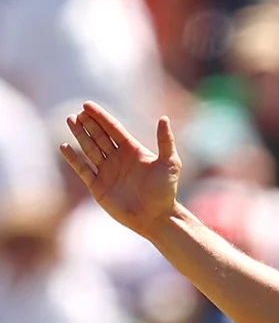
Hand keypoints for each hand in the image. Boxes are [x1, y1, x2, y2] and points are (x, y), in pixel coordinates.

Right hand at [60, 102, 181, 238]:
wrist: (157, 217)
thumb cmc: (166, 191)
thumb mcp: (170, 163)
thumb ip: (165, 141)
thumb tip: (164, 118)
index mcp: (133, 151)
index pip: (113, 129)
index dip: (101, 117)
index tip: (87, 104)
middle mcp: (118, 159)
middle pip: (99, 136)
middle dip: (88, 124)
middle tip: (77, 113)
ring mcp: (107, 172)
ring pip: (90, 149)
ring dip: (80, 135)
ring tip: (70, 120)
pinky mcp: (98, 186)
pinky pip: (83, 169)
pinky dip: (73, 159)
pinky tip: (64, 146)